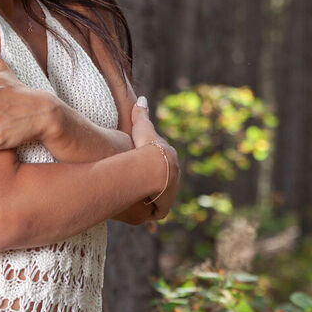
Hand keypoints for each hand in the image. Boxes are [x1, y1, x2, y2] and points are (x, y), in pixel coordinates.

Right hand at [131, 96, 179, 216]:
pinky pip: (156, 212)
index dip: (150, 166)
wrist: (153, 166)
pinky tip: (140, 213)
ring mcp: (171, 192)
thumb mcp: (142, 129)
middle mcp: (174, 176)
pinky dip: (150, 212)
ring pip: (160, 197)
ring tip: (136, 202)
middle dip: (154, 185)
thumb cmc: (145, 147)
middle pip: (164, 182)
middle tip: (138, 187)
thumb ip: (141, 115)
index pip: (162, 164)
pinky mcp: (165, 207)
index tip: (140, 169)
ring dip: (151, 200)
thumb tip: (142, 98)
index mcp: (170, 159)